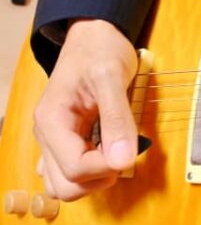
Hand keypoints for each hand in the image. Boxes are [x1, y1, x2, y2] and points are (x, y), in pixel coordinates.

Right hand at [33, 19, 137, 200]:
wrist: (94, 37)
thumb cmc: (100, 51)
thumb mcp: (111, 77)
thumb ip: (117, 119)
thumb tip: (123, 160)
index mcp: (52, 121)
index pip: (74, 169)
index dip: (105, 168)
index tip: (129, 149)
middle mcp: (48, 136)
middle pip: (65, 186)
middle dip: (98, 179)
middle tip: (120, 152)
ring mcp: (55, 141)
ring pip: (65, 186)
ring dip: (94, 180)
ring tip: (114, 151)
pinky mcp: (67, 141)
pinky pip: (70, 173)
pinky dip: (91, 173)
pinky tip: (107, 151)